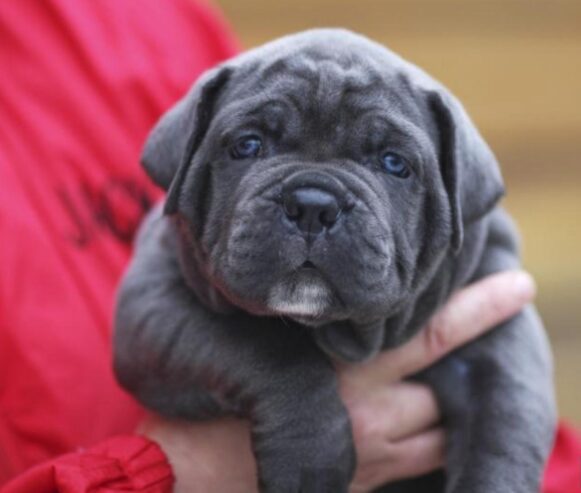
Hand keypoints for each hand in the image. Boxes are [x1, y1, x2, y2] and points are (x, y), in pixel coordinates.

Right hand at [140, 270, 535, 492]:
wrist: (192, 470)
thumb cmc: (222, 396)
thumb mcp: (264, 349)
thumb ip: (310, 328)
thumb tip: (346, 298)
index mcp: (346, 374)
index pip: (429, 334)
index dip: (477, 309)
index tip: (514, 283)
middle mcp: (371, 415)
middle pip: (447, 385)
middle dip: (476, 359)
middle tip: (496, 326)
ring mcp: (374, 456)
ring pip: (442, 428)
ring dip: (459, 403)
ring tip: (469, 376)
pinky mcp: (364, 481)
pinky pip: (422, 460)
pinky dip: (437, 437)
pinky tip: (434, 416)